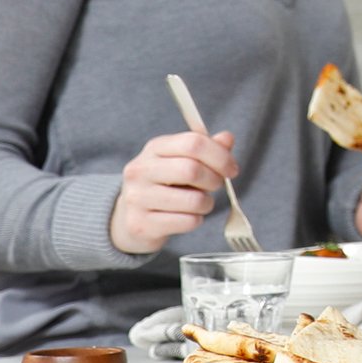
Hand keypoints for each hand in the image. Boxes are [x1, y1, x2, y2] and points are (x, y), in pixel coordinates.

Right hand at [109, 127, 235, 255]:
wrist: (129, 217)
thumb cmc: (164, 184)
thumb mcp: (182, 160)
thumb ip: (206, 149)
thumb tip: (227, 138)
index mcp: (154, 148)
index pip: (193, 142)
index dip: (220, 156)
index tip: (232, 169)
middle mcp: (140, 170)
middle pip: (192, 170)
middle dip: (215, 180)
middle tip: (217, 186)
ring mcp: (137, 198)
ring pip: (193, 200)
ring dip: (206, 203)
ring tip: (201, 203)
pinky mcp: (140, 224)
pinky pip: (186, 222)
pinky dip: (196, 220)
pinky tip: (187, 217)